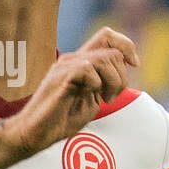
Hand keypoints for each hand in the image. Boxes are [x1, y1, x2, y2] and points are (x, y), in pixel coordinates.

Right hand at [3, 27, 137, 157]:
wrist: (35, 133)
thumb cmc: (59, 120)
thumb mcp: (91, 99)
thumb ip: (104, 83)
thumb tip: (122, 71)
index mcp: (78, 63)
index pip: (107, 36)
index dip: (126, 46)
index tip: (134, 65)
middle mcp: (71, 60)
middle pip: (112, 51)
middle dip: (121, 76)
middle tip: (111, 97)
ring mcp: (64, 67)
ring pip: (104, 59)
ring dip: (113, 82)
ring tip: (105, 99)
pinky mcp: (59, 77)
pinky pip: (88, 69)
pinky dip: (95, 84)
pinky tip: (88, 95)